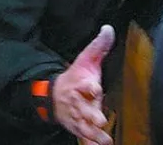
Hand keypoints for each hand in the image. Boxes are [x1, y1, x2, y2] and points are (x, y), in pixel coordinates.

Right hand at [52, 26, 114, 144]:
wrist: (54, 95)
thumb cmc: (75, 77)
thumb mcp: (85, 60)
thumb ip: (99, 46)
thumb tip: (108, 28)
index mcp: (80, 84)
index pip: (85, 85)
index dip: (90, 87)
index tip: (95, 88)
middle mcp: (77, 102)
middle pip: (83, 108)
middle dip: (90, 114)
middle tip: (100, 119)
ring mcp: (76, 116)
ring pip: (83, 125)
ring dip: (93, 133)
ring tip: (105, 140)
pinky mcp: (77, 127)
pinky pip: (82, 137)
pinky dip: (88, 143)